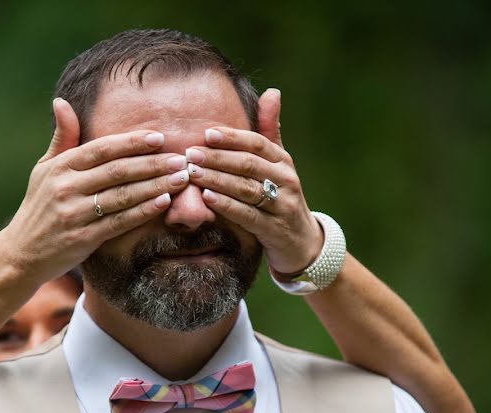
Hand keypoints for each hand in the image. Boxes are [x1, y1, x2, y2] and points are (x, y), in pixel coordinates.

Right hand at [0, 98, 190, 283]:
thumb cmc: (39, 207)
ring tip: (181, 178)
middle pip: (117, 171)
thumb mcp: (43, 169)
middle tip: (181, 158)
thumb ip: (62, 138)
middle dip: (152, 163)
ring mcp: (74, 214)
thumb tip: (62, 101)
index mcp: (60, 167)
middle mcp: (65, 188)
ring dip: (155, 186)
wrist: (21, 253)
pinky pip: (119, 222)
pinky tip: (164, 202)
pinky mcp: (82, 239)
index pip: (102, 149)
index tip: (159, 138)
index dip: (132, 142)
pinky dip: (143, 211)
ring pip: (122, 196)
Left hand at [187, 89, 322, 274]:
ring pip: (246, 188)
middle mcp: (286, 180)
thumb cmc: (281, 197)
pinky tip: (207, 198)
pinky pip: (248, 215)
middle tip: (189, 153)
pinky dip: (226, 205)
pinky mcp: (275, 229)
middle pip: (249, 164)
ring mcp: (282, 205)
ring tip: (192, 173)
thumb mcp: (278, 165)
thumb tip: (272, 92)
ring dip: (217, 179)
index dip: (231, 138)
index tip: (206, 133)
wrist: (301, 242)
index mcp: (283, 161)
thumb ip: (270, 131)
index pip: (257, 143)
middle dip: (217, 157)